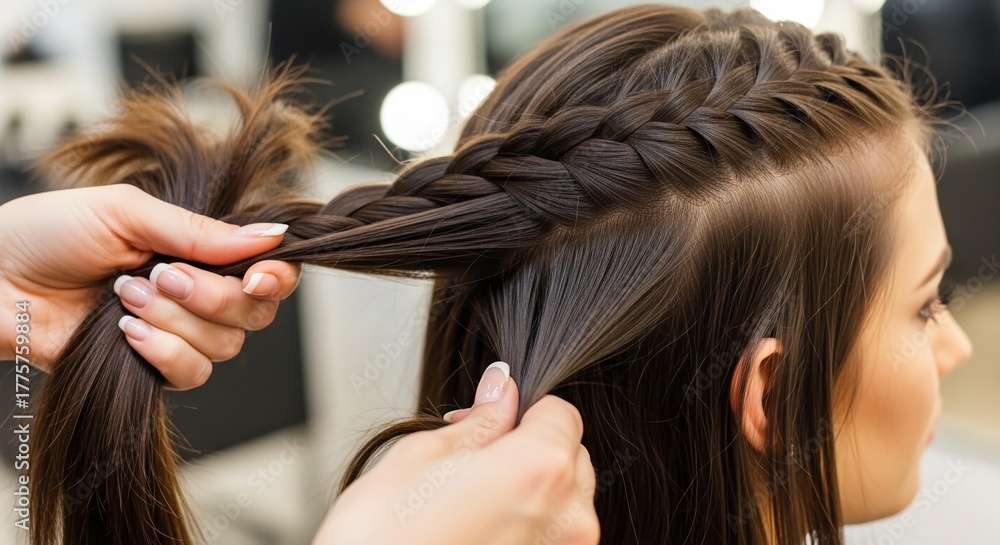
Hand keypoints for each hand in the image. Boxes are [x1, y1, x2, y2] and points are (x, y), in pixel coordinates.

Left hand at [0, 184, 300, 388]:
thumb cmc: (48, 234)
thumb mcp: (126, 212)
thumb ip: (200, 231)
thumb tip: (270, 235)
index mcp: (201, 249)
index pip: (270, 269)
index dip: (276, 277)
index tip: (255, 276)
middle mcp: (199, 291)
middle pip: (255, 312)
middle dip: (212, 296)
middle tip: (161, 274)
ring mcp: (178, 331)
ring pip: (225, 346)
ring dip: (176, 320)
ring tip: (124, 296)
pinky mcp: (153, 366)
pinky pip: (192, 373)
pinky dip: (164, 352)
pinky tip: (126, 331)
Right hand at [313, 362, 599, 544]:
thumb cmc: (381, 543)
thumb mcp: (420, 457)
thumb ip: (478, 422)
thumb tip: (501, 393)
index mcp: (540, 469)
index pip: (561, 413)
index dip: (522, 410)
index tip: (490, 419)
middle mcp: (567, 518)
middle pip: (569, 458)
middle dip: (529, 450)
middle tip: (471, 461)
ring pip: (564, 503)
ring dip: (529, 494)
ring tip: (469, 505)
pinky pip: (550, 540)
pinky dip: (525, 530)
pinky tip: (478, 534)